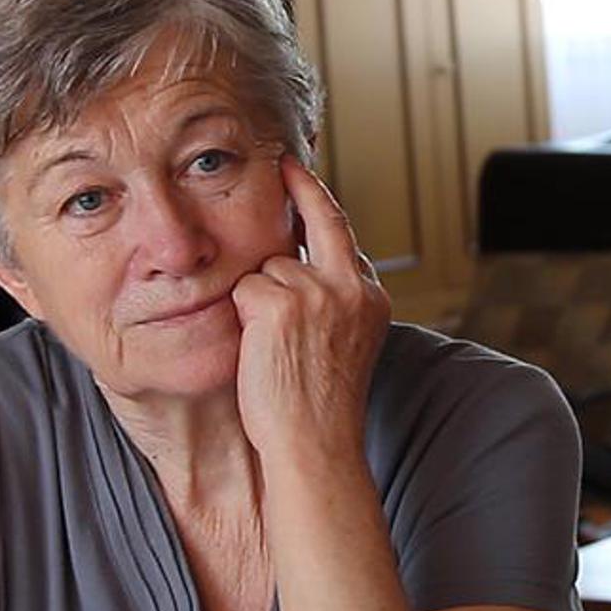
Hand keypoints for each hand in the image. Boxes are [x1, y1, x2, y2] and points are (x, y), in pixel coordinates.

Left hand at [231, 156, 390, 465]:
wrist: (315, 447)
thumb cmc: (318, 407)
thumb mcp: (342, 343)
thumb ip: (329, 299)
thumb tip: (293, 261)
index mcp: (369, 297)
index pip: (341, 233)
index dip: (317, 202)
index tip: (301, 174)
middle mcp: (349, 286)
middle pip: (316, 221)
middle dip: (299, 186)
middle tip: (285, 164)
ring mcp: (317, 291)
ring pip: (267, 268)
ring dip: (259, 300)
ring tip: (274, 349)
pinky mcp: (280, 303)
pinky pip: (244, 290)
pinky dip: (242, 317)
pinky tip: (259, 350)